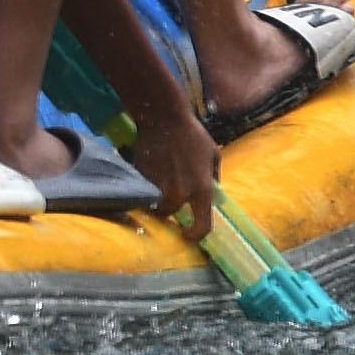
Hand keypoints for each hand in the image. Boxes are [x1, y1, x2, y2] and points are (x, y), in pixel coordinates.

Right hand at [145, 114, 221, 229]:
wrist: (163, 118)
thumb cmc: (193, 135)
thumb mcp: (212, 155)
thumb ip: (213, 178)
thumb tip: (212, 194)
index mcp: (202, 190)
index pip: (202, 226)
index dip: (195, 236)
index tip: (187, 234)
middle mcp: (179, 192)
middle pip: (169, 215)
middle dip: (168, 209)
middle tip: (168, 199)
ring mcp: (158, 186)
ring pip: (154, 204)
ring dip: (155, 199)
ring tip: (157, 184)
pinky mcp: (141, 177)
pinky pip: (143, 189)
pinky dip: (146, 185)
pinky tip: (150, 169)